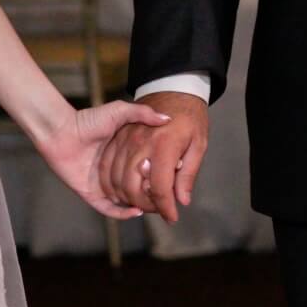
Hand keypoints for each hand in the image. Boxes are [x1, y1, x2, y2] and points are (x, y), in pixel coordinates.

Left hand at [39, 100, 172, 217]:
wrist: (61, 131)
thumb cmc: (88, 119)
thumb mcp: (120, 112)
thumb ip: (143, 113)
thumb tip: (167, 119)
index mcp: (123, 155)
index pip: (145, 170)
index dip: (160, 174)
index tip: (176, 175)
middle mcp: (115, 171)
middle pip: (138, 188)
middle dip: (152, 194)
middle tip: (169, 197)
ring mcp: (103, 184)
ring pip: (125, 201)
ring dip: (140, 205)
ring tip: (156, 205)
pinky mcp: (91, 194)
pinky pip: (108, 209)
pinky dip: (122, 213)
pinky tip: (137, 211)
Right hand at [99, 91, 209, 223]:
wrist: (173, 89)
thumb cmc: (191, 116)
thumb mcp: (199, 143)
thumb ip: (188, 172)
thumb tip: (182, 200)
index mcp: (163, 146)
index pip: (159, 188)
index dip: (165, 207)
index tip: (172, 217)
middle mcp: (139, 145)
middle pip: (134, 188)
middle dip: (146, 205)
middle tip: (159, 209)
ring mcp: (123, 141)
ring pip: (117, 182)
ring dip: (129, 198)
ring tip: (145, 202)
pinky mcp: (115, 139)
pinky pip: (107, 169)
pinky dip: (113, 184)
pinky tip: (127, 191)